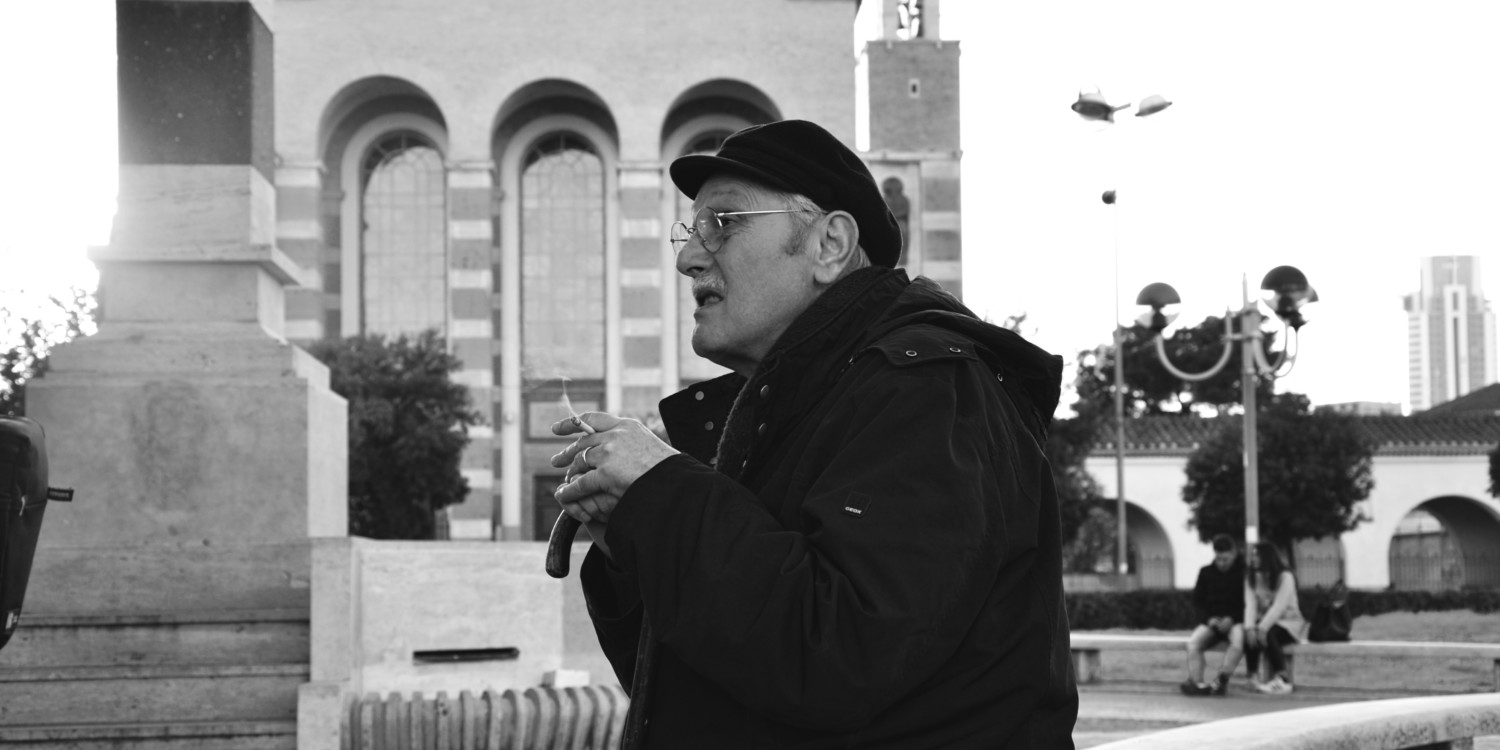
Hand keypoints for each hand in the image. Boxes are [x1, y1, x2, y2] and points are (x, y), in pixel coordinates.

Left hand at [550, 411, 678, 515]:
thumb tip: (617, 444)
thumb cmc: (667, 469)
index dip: (571, 423)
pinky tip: (564, 494)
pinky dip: (570, 490)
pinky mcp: (605, 473)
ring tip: (564, 481)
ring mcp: (609, 453)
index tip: (557, 429)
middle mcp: (615, 435)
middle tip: (557, 461)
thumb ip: (630, 442)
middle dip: (568, 452)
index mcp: (627, 425)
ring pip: (580, 461)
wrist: (677, 483)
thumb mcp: (649, 444)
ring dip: (570, 472)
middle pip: (583, 442)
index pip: (592, 419)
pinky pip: (580, 482)